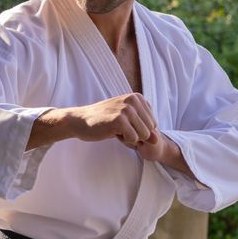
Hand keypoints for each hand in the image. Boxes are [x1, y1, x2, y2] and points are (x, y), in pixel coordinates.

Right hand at [28, 93, 161, 151]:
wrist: (81, 121)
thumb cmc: (104, 121)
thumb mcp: (127, 121)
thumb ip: (144, 129)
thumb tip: (156, 140)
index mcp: (137, 97)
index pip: (153, 123)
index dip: (139, 129)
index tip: (124, 124)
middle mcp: (133, 100)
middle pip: (150, 130)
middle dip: (136, 135)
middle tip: (119, 128)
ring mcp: (126, 109)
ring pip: (143, 136)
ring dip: (130, 138)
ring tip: (115, 130)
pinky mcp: (119, 120)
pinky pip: (133, 139)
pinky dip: (124, 141)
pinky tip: (112, 133)